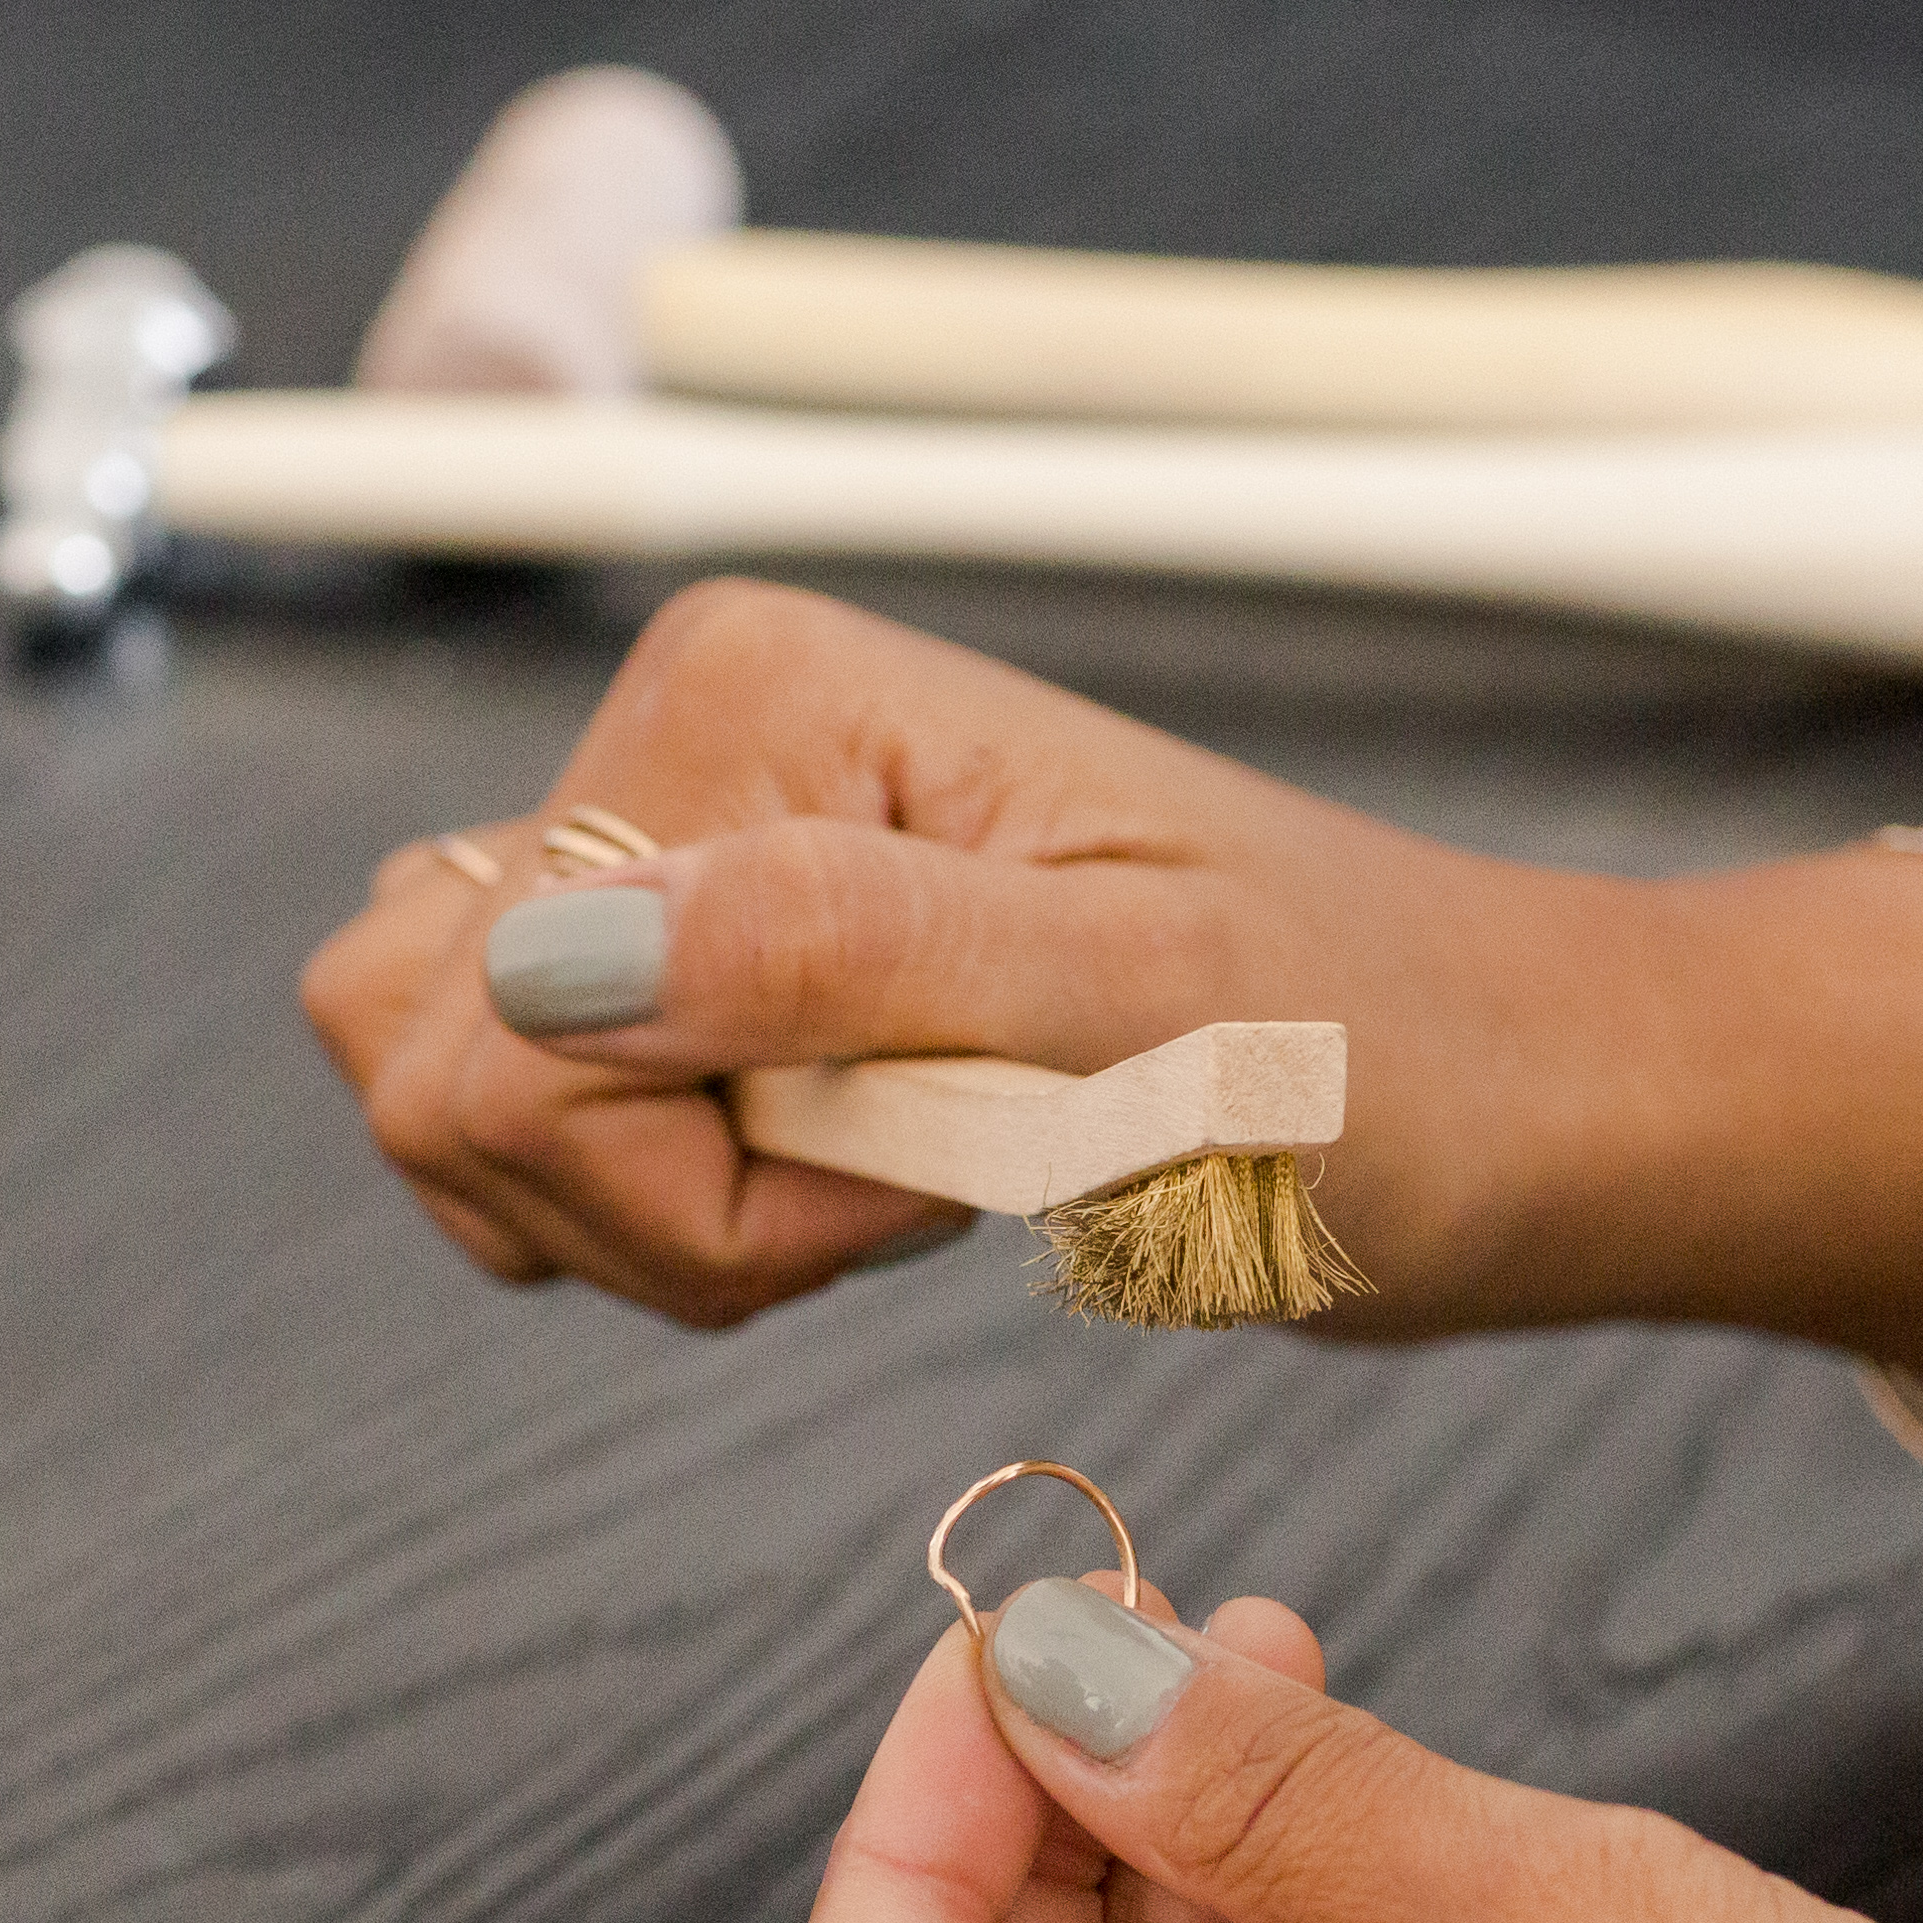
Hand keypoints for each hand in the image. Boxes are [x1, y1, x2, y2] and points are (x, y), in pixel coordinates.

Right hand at [296, 581, 1673, 1333]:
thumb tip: (549, 961)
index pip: (486, 1013)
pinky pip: (555, 1139)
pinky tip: (879, 1186)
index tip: (913, 1158)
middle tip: (889, 1182)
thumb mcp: (1139, 1016)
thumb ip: (837, 958)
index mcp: (749, 698)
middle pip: (420, 1042)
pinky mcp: (726, 974)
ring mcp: (698, 861)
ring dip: (665, 1220)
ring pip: (463, 1104)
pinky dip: (691, 1224)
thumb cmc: (1374, 1058)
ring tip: (905, 1180)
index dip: (677, 1167)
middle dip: (629, 1194)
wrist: (1502, 1101)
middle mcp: (691, 747)